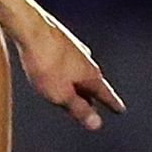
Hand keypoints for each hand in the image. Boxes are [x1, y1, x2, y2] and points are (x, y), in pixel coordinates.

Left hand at [10, 12, 124, 130]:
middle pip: (92, 82)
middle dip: (93, 95)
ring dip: (78, 81)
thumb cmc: (46, 62)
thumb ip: (79, 109)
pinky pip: (66, 59)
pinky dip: (66, 69)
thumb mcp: (61, 95)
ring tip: (76, 90)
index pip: (105, 94)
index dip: (112, 104)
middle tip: (96, 104)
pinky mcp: (58, 39)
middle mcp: (86, 59)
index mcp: (90, 75)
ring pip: (79, 69)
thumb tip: (96, 124)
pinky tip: (59, 68)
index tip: (120, 110)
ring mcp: (73, 47)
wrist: (30, 27)